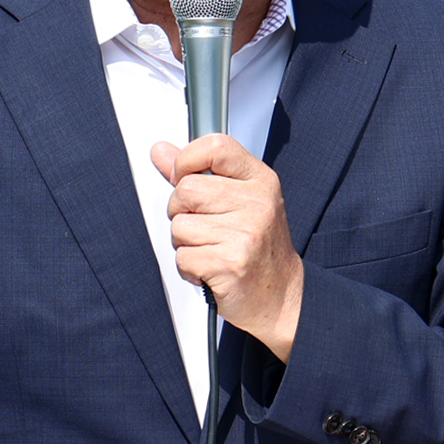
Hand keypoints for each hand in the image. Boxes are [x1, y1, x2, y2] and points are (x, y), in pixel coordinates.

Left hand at [150, 134, 304, 360]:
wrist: (283, 296)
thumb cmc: (260, 248)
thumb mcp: (240, 201)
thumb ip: (199, 173)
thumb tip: (161, 151)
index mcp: (260, 181)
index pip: (215, 147)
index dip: (187, 159)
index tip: (182, 175)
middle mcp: (257, 204)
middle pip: (186, 190)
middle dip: (182, 211)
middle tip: (204, 227)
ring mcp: (245, 234)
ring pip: (179, 226)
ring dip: (186, 243)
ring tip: (211, 249)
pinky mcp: (230, 263)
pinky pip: (183, 257)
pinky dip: (190, 267)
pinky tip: (211, 269)